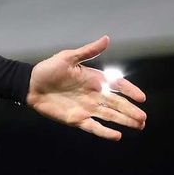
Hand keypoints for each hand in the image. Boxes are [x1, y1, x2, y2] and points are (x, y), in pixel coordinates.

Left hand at [26, 35, 146, 140]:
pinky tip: (117, 136)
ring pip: (110, 116)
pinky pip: (94, 127)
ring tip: (139, 125)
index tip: (141, 98)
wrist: (30, 85)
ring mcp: (86, 108)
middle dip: (131, 111)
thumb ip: (88, 51)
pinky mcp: (77, 119)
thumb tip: (107, 38)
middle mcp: (94, 95)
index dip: (130, 91)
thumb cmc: (48, 69)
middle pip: (117, 104)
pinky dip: (105, 132)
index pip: (118, 85)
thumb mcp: (68, 57)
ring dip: (124, 121)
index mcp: (95, 79)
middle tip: (144, 118)